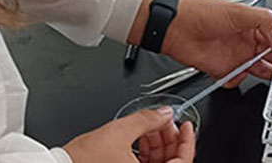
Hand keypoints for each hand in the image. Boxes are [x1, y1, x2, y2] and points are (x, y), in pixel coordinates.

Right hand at [63, 108, 194, 162]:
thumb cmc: (83, 160)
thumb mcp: (119, 132)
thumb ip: (147, 120)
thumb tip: (164, 113)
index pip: (183, 161)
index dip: (187, 141)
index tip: (186, 126)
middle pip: (171, 161)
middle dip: (169, 138)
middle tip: (164, 121)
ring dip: (157, 143)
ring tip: (149, 126)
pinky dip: (146, 152)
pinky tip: (139, 137)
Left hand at [163, 0, 271, 85]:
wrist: (174, 26)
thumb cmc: (201, 13)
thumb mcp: (238, 11)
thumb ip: (263, 20)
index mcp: (251, 26)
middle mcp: (244, 42)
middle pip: (270, 59)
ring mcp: (233, 57)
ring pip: (255, 72)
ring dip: (263, 76)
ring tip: (269, 76)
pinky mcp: (220, 70)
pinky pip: (234, 81)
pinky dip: (235, 80)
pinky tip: (234, 74)